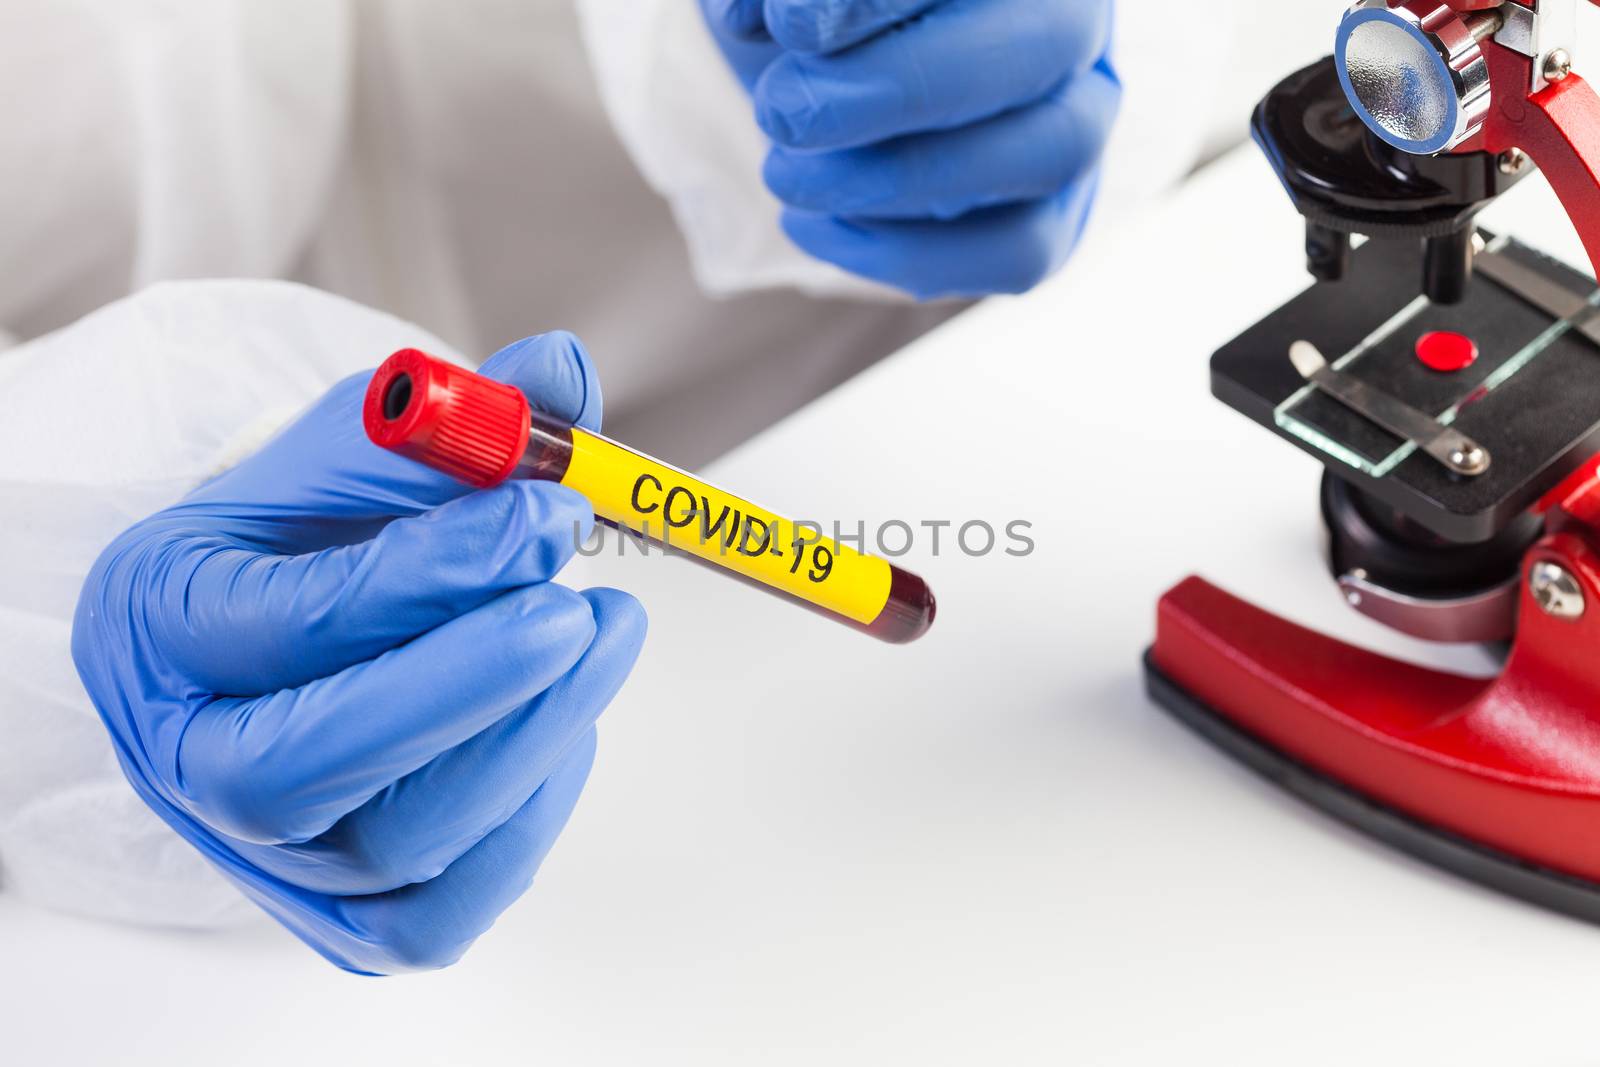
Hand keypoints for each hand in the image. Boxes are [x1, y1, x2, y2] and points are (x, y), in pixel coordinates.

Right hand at [71, 333, 646, 973]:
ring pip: (395, 844)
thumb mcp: (367, 454)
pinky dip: (529, 818)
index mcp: (162, 625)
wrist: (283, 642)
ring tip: (605, 630)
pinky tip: (565, 724)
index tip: (546, 510)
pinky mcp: (345, 923)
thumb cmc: (314, 540)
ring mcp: (263, 861)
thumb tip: (564, 368)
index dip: (425, 574)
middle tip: (581, 608)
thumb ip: (464, 418)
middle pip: (305, 766)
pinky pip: (448, 906)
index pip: (281, 622)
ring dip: (530, 735)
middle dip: (466, 685)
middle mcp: (189, 761)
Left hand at [701, 0, 1119, 299]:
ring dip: (907, 179)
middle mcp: (1074, 20)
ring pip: (1055, 152)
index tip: (787, 24)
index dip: (877, 2)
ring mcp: (1080, 118)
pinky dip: (912, 253)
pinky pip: (1022, 251)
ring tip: (784, 175)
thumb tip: (780, 17)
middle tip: (784, 112)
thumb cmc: (814, 7)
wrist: (829, 73)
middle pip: (1045, 46)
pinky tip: (811, 226)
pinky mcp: (1056, 212)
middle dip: (903, 88)